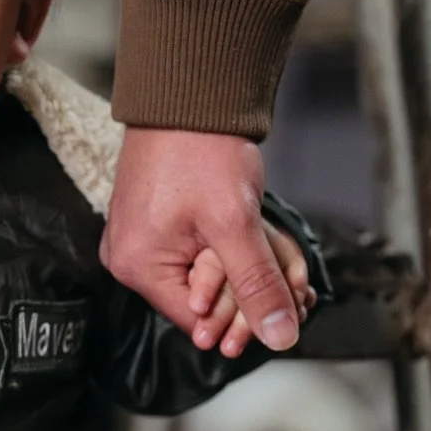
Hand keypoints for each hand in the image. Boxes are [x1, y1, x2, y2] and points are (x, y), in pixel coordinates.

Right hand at [101, 127, 301, 355]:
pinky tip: (265, 242)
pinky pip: (201, 255)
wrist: (189, 94)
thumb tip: (279, 336)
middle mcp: (130, 261)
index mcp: (137, 268)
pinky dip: (236, 251)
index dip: (247, 320)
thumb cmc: (201, 150)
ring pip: (209, 279)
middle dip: (255, 292)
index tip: (291, 309)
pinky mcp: (157, 225)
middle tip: (300, 286)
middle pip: (205, 303)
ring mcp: (142, 241)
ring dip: (251, 271)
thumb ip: (256, 285)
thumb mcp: (235, 224)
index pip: (199, 323)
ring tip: (290, 264)